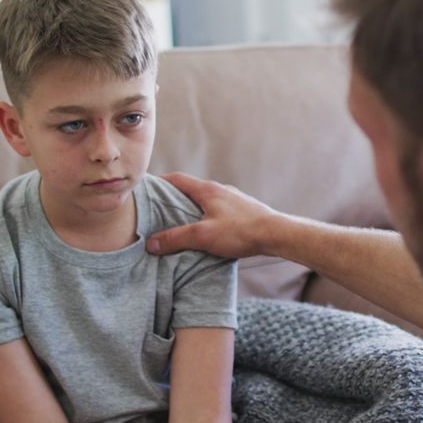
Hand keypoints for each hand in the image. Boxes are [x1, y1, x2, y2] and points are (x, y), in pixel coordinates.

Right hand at [146, 173, 281, 258]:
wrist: (276, 234)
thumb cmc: (241, 231)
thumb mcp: (203, 236)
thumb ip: (175, 238)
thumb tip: (150, 243)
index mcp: (207, 190)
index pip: (177, 179)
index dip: (160, 182)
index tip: (146, 187)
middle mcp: (220, 190)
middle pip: (191, 189)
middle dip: (173, 197)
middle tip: (157, 209)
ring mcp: (233, 200)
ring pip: (205, 200)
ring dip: (191, 208)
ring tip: (179, 222)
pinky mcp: (242, 211)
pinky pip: (218, 210)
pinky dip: (206, 216)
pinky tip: (206, 231)